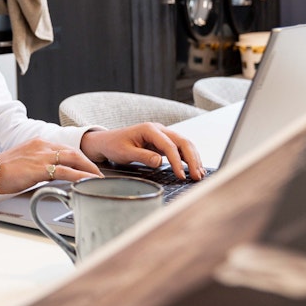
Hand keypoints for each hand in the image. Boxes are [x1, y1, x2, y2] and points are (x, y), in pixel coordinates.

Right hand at [0, 137, 101, 194]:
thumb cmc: (3, 171)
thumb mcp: (24, 162)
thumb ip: (39, 164)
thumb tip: (52, 174)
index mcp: (38, 143)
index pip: (65, 148)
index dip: (79, 158)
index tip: (87, 166)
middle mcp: (42, 146)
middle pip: (73, 151)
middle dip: (88, 163)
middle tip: (98, 174)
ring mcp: (42, 156)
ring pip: (73, 159)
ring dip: (89, 169)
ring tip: (98, 179)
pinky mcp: (40, 168)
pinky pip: (66, 171)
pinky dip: (80, 176)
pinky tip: (88, 182)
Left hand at [79, 122, 206, 180]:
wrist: (106, 142)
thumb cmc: (114, 145)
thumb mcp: (125, 152)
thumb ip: (143, 156)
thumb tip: (159, 161)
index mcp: (149, 129)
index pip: (169, 145)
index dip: (177, 161)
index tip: (181, 175)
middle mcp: (159, 129)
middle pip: (182, 142)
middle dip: (192, 159)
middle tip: (196, 176)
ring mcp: (162, 135)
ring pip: (184, 145)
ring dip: (193, 159)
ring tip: (199, 174)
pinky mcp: (162, 142)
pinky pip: (179, 149)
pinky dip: (187, 158)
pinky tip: (193, 169)